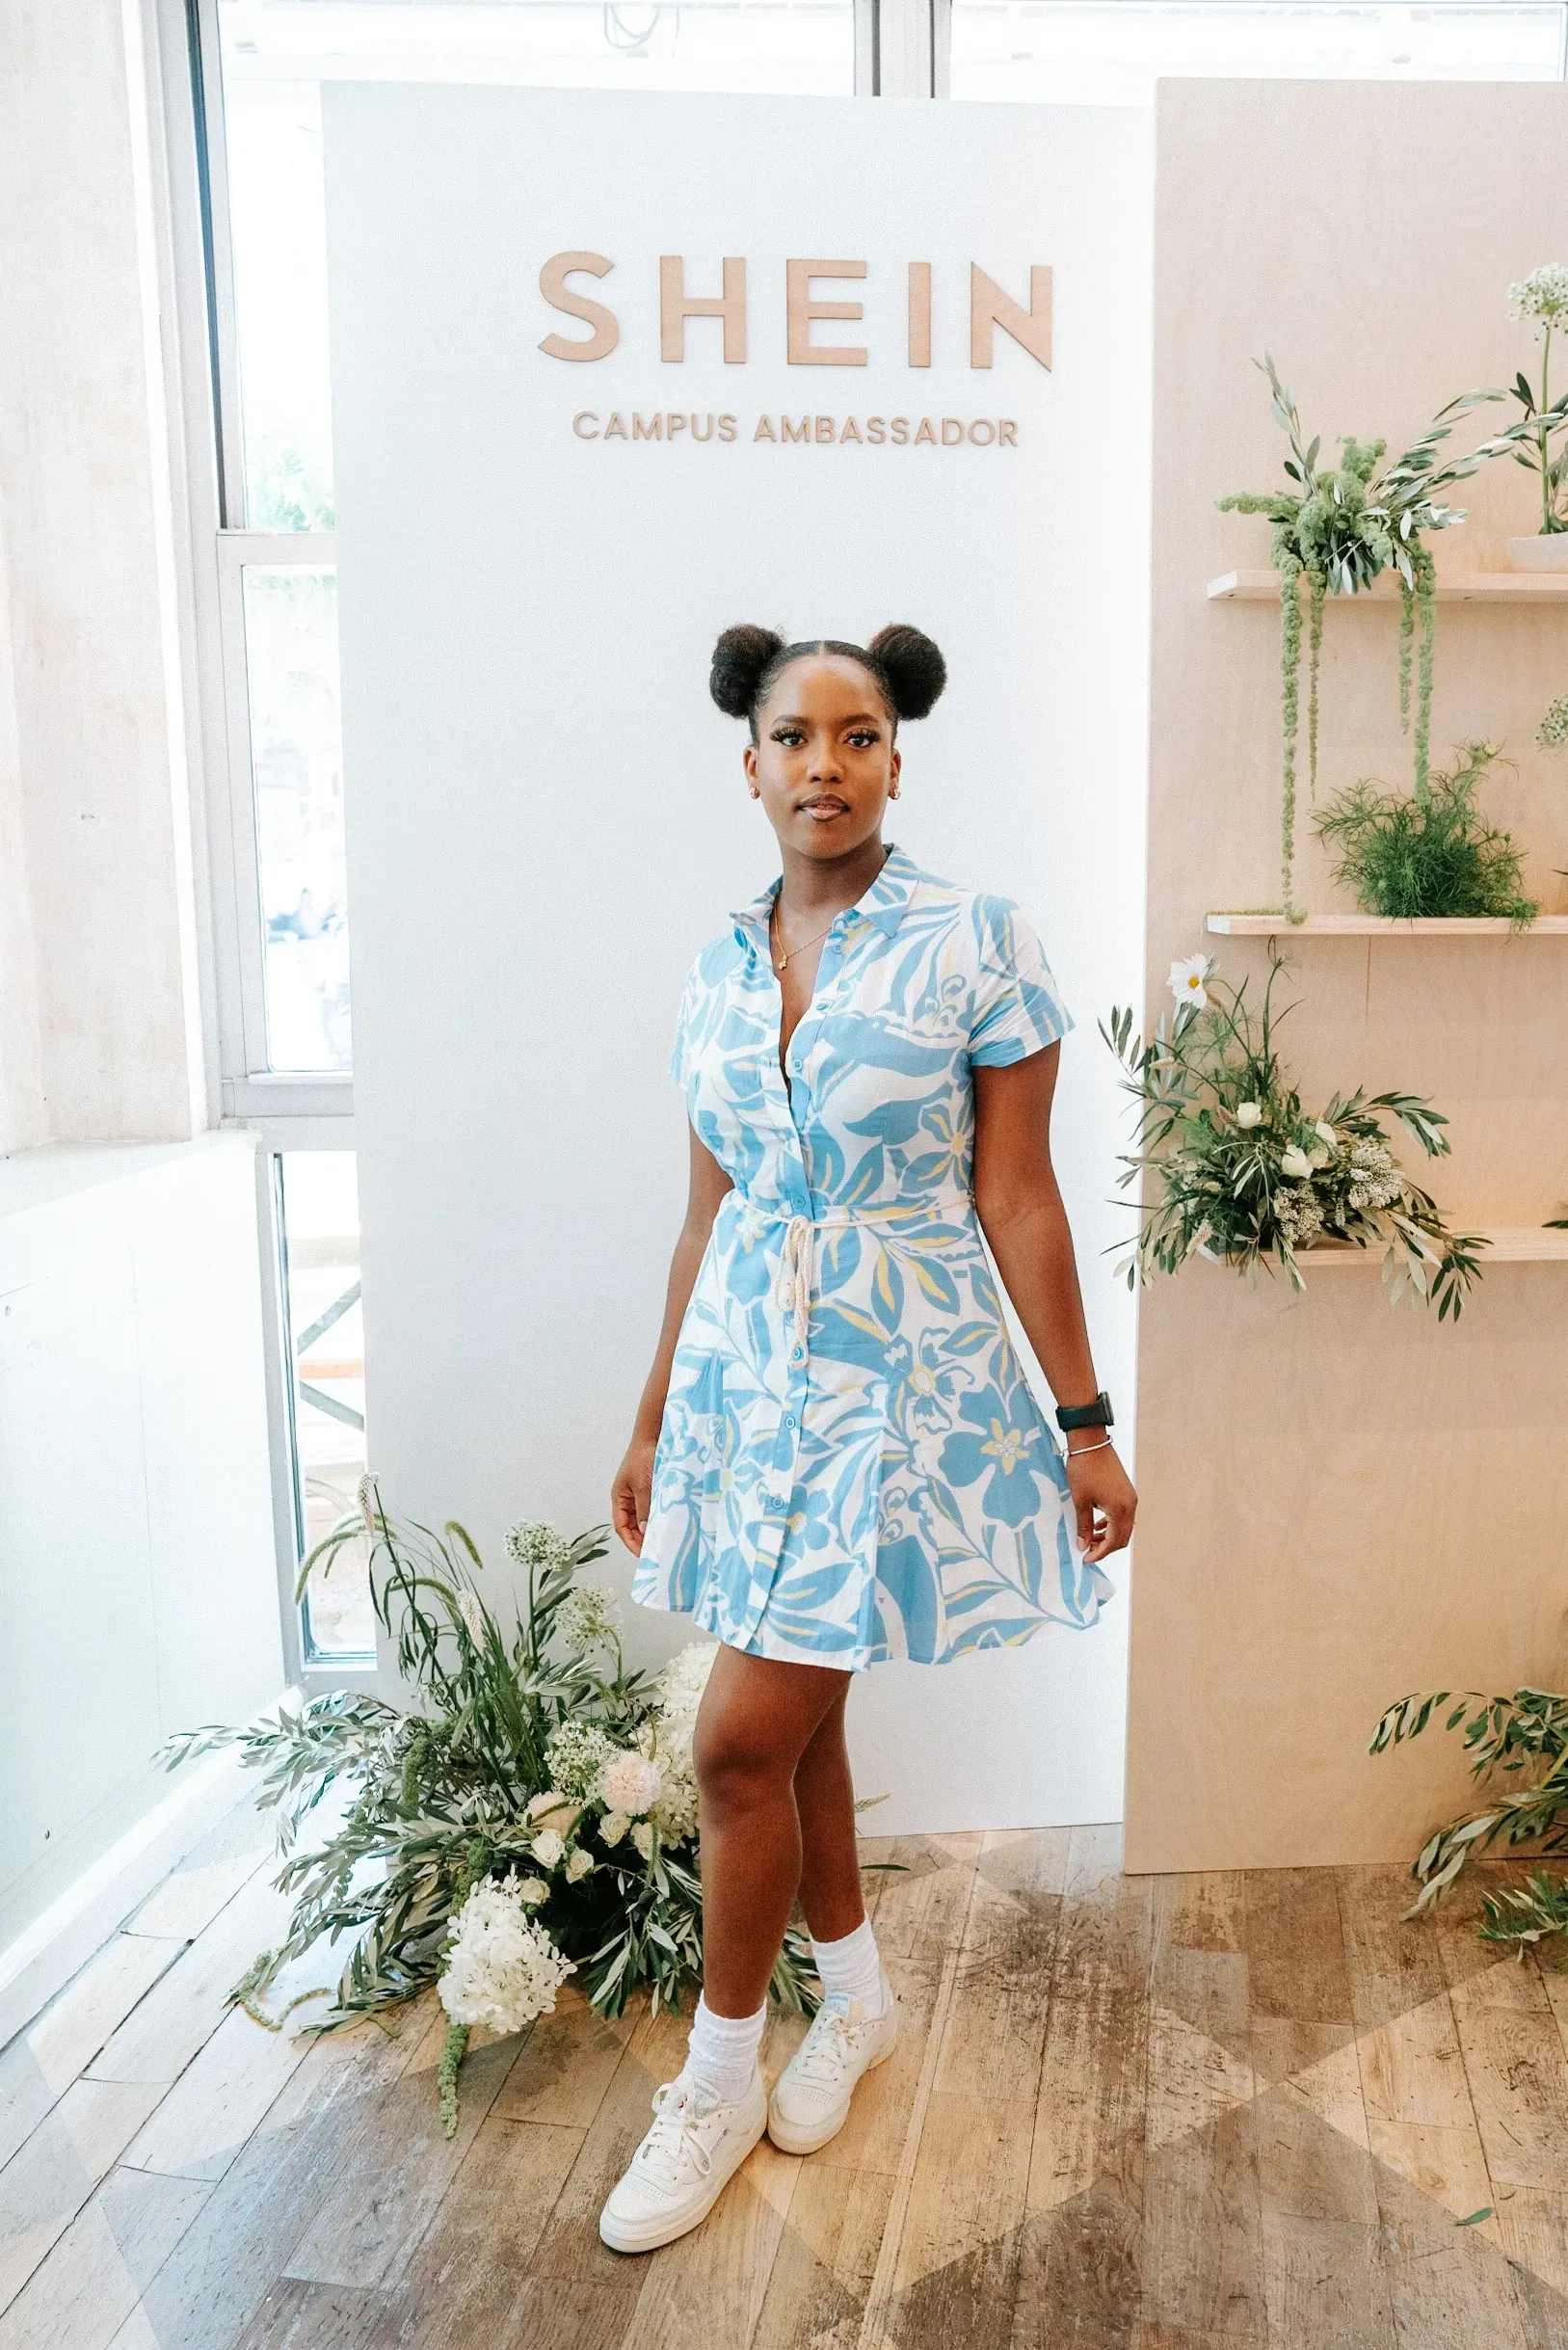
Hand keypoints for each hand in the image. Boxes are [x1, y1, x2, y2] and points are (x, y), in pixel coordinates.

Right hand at [611, 1434, 656, 1555]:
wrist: (653, 1436)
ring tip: (663, 1541)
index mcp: (619, 1497)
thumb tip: (645, 1531)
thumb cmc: (644, 1458)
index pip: (621, 1527)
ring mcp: (640, 1494)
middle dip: (642, 1539)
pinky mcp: (652, 1489)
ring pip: (643, 1518)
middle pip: (632, 1525)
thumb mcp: (644, 1486)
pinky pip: (653, 1509)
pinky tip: (668, 1524)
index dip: (631, 1542)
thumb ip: (644, 1510)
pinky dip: (659, 1518)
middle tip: (656, 1552)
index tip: (643, 1555)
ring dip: (651, 1529)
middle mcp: (628, 1498)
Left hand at [1063, 1441, 1135, 1561]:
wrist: (1091, 1442)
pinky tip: (1097, 1524)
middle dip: (1106, 1547)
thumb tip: (1083, 1546)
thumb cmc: (1084, 1469)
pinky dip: (1111, 1524)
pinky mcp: (1126, 1491)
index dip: (1100, 1553)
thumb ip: (1084, 1526)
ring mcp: (1130, 1498)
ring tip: (1090, 1538)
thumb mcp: (1081, 1500)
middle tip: (1087, 1551)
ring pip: (1124, 1527)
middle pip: (1123, 1537)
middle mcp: (1130, 1505)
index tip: (1085, 1559)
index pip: (1114, 1541)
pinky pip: (1123, 1516)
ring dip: (1109, 1536)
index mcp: (1120, 1509)